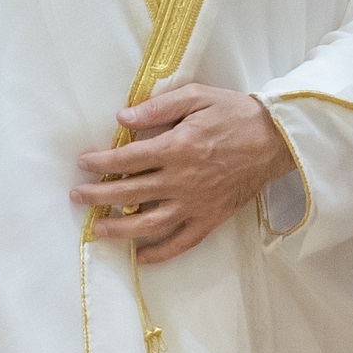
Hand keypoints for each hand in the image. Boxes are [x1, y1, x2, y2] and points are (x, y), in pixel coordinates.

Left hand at [70, 84, 296, 264]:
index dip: (100, 162)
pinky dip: (159, 253)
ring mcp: (196, 204)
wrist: (275, 139)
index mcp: (176, 148)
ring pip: (150, 223)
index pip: (127, 159)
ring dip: (119, 228)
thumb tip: (121, 117)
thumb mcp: (195, 97)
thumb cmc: (233, 114)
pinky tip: (140, 256)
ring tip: (96, 230)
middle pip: (130, 192)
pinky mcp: (211, 219)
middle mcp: (182, 180)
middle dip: (98, 195)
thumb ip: (157, 108)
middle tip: (76, 197)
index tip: (82, 163)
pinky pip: (182, 242)